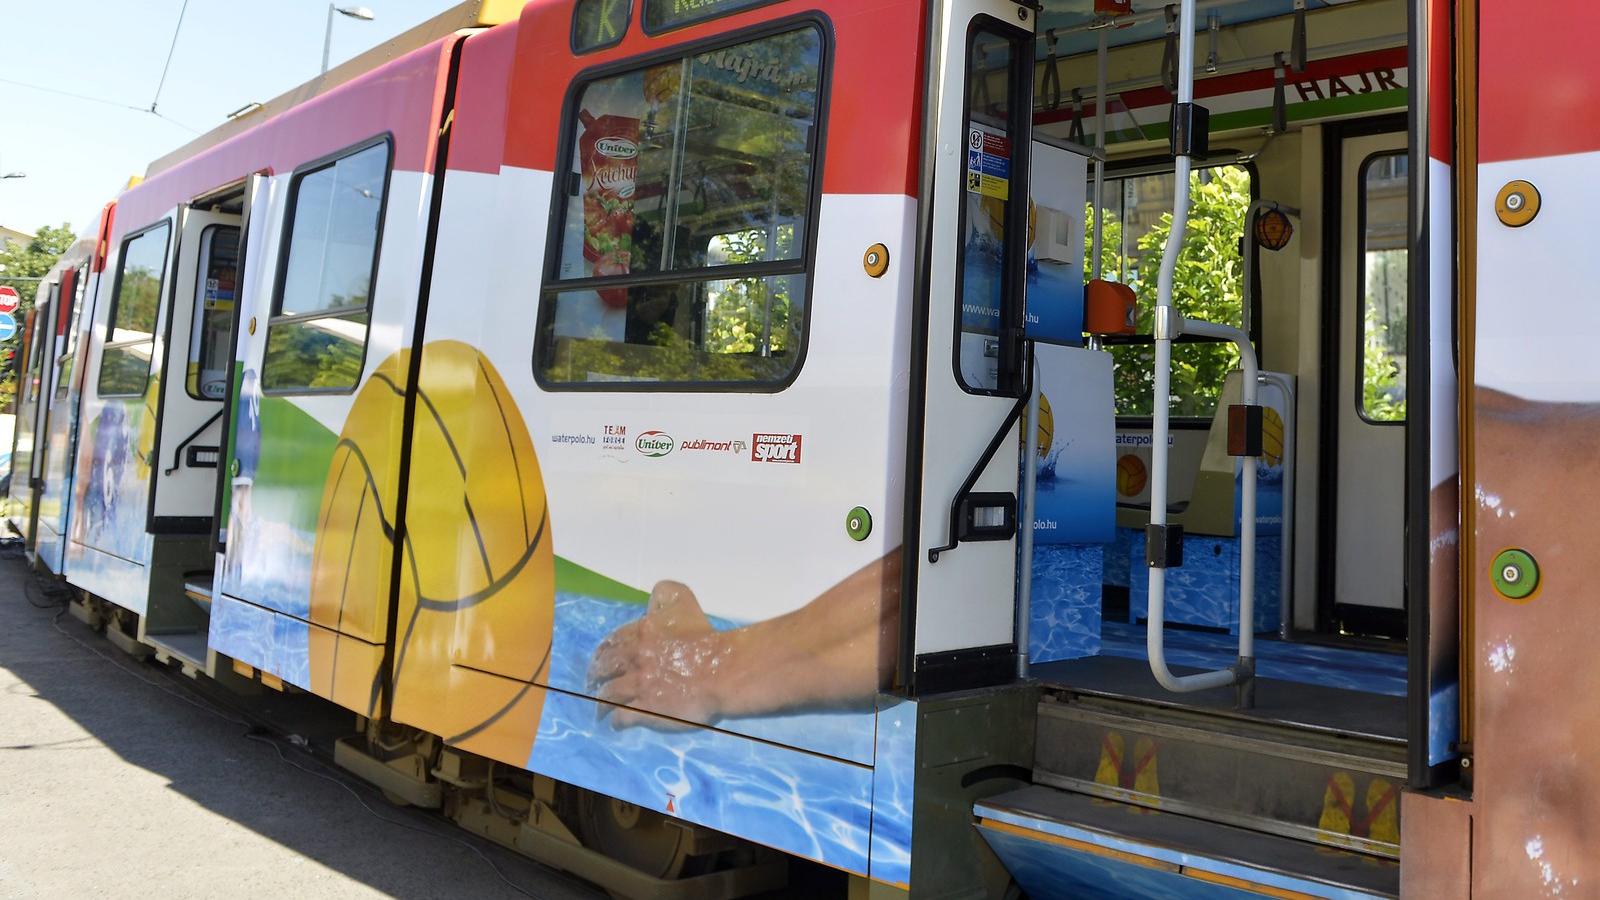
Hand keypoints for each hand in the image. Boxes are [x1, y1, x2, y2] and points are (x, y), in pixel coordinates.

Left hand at [588, 581, 725, 728]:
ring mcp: (638, 686)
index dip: (602, 652)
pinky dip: (615, 720)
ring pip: (608, 695)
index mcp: (640, 633)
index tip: (600, 660)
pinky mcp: (646, 710)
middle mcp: (634, 659)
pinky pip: (621, 717)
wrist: (720, 670)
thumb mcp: (684, 602)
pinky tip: (616, 722)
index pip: (611, 642)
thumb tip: (651, 600)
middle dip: (595, 676)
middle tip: (593, 684)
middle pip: (604, 668)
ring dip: (601, 702)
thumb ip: (665, 594)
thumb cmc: (704, 637)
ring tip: (599, 709)